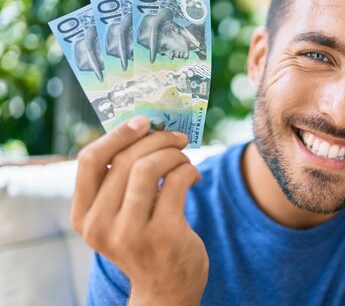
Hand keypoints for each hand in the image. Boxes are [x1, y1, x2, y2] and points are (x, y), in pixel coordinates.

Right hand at [71, 116, 207, 304]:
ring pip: (150, 167)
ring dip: (173, 154)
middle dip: (157, 140)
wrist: (166, 289)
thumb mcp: (117, 217)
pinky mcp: (164, 234)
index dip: (117, 134)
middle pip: (125, 160)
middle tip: (176, 137)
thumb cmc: (143, 240)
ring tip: (184, 158)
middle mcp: (100, 226)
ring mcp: (131, 233)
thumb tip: (143, 129)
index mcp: (83, 217)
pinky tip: (193, 176)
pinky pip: (178, 181)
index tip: (143, 122)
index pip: (89, 161)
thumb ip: (118, 182)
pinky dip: (189, 170)